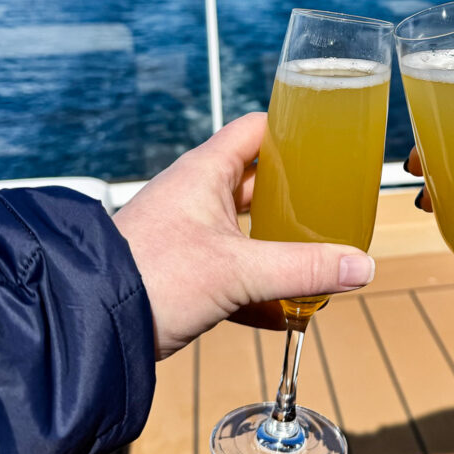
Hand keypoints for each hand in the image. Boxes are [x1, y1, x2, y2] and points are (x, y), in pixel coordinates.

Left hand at [113, 113, 375, 359]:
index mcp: (206, 173)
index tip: (328, 143)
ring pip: (249, 231)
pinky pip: (235, 273)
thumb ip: (304, 268)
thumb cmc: (152, 276)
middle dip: (297, 198)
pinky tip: (288, 313)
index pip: (256, 130)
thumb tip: (361, 266)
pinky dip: (261, 291)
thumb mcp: (238, 270)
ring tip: (319, 258)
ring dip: (281, 247)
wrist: (91, 323)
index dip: (292, 130)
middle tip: (334, 207)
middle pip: (260, 183)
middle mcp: (198, 196)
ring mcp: (191, 235)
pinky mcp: (186, 272)